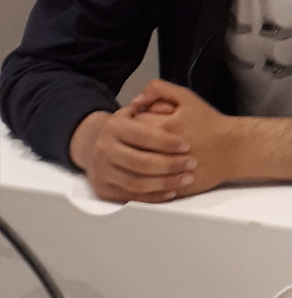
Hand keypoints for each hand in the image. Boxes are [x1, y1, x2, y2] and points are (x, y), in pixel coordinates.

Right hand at [69, 106, 196, 203]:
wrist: (94, 146)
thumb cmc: (125, 128)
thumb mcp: (134, 110)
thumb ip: (152, 100)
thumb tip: (162, 105)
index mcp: (113, 127)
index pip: (143, 135)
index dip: (167, 142)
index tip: (186, 146)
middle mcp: (103, 149)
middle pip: (141, 162)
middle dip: (170, 165)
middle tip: (191, 163)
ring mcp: (101, 171)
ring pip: (137, 183)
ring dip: (166, 183)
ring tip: (186, 178)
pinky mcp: (104, 190)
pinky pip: (132, 198)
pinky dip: (154, 197)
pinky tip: (171, 191)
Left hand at [129, 79, 291, 190]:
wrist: (234, 148)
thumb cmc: (210, 123)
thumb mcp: (186, 97)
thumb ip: (158, 90)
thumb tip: (135, 102)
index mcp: (161, 129)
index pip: (130, 127)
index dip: (133, 124)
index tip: (141, 123)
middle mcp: (161, 153)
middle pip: (131, 148)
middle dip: (135, 143)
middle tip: (144, 140)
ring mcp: (167, 173)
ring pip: (138, 170)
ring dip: (139, 162)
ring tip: (149, 153)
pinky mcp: (173, 187)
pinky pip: (151, 187)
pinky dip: (149, 179)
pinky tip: (154, 171)